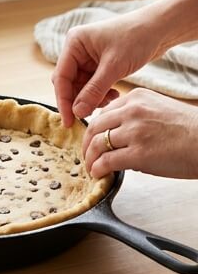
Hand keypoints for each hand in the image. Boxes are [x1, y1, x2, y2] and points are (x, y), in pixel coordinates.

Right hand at [52, 11, 164, 126]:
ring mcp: (88, 57)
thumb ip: (94, 91)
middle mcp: (77, 50)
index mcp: (74, 44)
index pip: (61, 77)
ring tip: (109, 102)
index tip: (68, 121)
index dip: (63, 101)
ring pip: (81, 86)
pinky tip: (114, 95)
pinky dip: (101, 93)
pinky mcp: (100, 64)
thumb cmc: (137, 38)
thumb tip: (77, 112)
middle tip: (88, 116)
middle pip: (69, 83)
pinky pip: (93, 84)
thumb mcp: (114, 67)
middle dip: (79, 100)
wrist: (161, 28)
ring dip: (92, 98)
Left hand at [82, 88, 197, 178]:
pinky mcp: (138, 154)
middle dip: (86, 145)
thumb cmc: (191, 131)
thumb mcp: (161, 110)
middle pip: (94, 127)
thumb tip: (118, 137)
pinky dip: (98, 169)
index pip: (103, 113)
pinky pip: (107, 161)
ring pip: (97, 144)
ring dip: (90, 159)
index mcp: (137, 98)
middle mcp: (132, 111)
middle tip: (87, 156)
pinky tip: (99, 174)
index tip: (92, 140)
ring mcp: (134, 132)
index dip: (93, 130)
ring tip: (91, 168)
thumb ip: (137, 117)